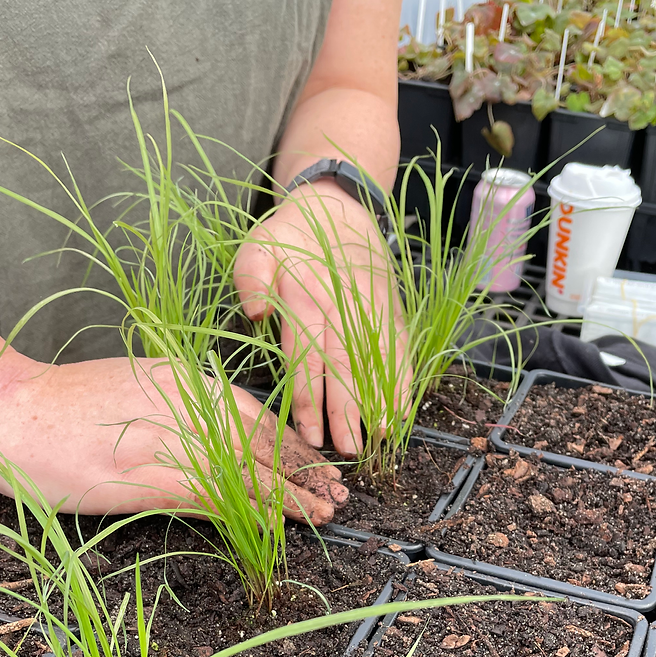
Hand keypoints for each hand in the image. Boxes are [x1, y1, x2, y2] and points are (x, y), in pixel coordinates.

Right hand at [0, 353, 347, 522]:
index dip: (292, 442)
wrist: (10, 411)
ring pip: (253, 470)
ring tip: (326, 512)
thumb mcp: (133, 389)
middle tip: (338, 492)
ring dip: (294, 494)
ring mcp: (174, 440)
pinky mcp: (156, 478)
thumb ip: (176, 409)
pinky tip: (281, 523)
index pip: (256, 413)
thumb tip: (211, 439)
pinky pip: (223, 496)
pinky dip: (257, 510)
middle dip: (305, 469)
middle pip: (265, 441)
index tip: (317, 462)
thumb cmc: (64, 406)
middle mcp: (189, 405)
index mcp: (184, 380)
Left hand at [233, 179, 407, 455]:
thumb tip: (256, 312)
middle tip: (348, 449)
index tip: (311, 434)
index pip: (307, 356)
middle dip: (348, 410)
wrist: (336, 207)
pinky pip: (400, 348)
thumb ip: (251, 276)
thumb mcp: (257, 246)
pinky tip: (403, 409)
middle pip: (346, 365)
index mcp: (307, 296)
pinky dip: (403, 378)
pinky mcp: (391, 310)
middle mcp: (344, 306)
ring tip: (383, 434)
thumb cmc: (289, 238)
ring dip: (381, 398)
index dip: (310, 399)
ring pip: (377, 359)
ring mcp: (372, 309)